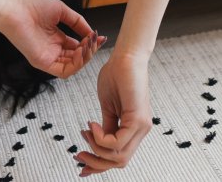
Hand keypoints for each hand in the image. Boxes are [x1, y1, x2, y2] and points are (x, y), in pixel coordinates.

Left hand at [0, 0, 105, 78]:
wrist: (15, 7)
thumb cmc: (32, 5)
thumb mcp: (62, 10)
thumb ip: (77, 22)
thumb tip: (91, 32)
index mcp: (55, 37)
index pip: (76, 46)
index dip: (90, 43)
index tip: (100, 36)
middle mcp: (52, 49)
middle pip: (77, 57)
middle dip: (90, 50)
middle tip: (96, 40)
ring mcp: (47, 57)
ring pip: (73, 66)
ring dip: (86, 57)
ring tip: (90, 44)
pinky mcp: (42, 63)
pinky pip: (64, 71)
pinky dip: (77, 64)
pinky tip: (83, 51)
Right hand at [76, 53, 152, 176]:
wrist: (125, 56)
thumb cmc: (117, 75)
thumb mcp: (107, 108)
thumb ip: (106, 127)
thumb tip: (97, 143)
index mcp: (133, 128)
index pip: (119, 156)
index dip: (99, 165)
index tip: (81, 163)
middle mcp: (140, 130)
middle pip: (120, 162)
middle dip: (96, 162)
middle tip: (79, 154)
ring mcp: (141, 126)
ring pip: (119, 156)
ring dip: (96, 149)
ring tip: (86, 133)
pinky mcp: (138, 119)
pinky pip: (117, 142)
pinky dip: (100, 138)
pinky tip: (92, 125)